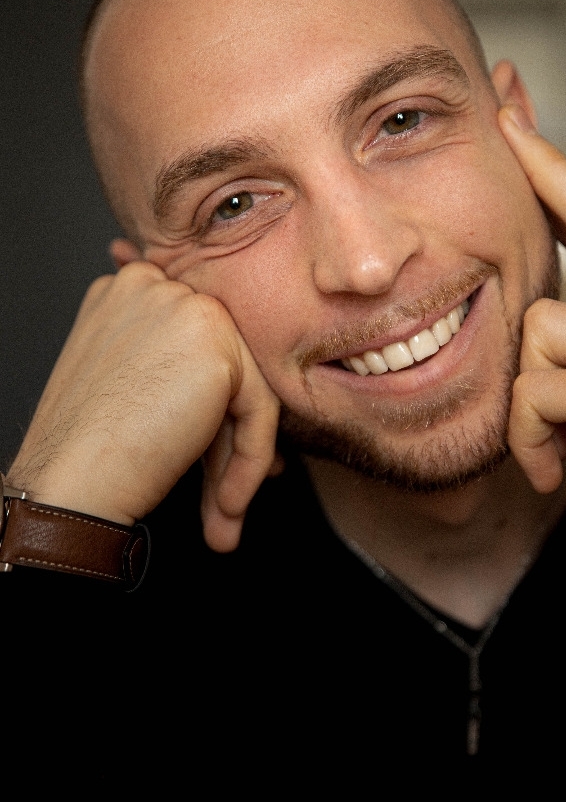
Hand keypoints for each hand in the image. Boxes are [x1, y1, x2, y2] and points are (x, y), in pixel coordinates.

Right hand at [8, 261, 278, 550]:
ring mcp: (188, 309)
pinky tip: (227, 504)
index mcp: (132, 290)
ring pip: (247, 388)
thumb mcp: (130, 381)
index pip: (195, 346)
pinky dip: (249, 462)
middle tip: (226, 495)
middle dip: (228, 438)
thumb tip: (234, 402)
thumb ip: (176, 369)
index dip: (212, 408)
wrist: (71, 478)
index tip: (216, 457)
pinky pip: (259, 411)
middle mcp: (159, 287)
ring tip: (225, 513)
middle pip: (225, 365)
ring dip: (241, 459)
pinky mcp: (216, 349)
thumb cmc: (87, 445)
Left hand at [499, 102, 565, 609]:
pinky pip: (532, 391)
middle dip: (528, 278)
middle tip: (519, 215)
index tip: (519, 121)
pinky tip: (561, 474)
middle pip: (556, 276)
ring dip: (527, 411)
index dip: (561, 174)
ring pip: (535, 336)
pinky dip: (529, 441)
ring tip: (559, 458)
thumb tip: (530, 339)